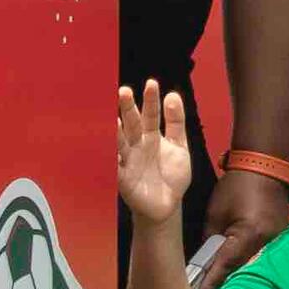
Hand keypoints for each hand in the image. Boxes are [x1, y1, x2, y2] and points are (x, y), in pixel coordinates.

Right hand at [116, 85, 198, 228]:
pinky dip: (111, 156)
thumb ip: (176, 123)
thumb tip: (173, 95)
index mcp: (151, 136)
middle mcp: (137, 144)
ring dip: (117, 131)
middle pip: (132, 124)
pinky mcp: (123, 177)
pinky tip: (108, 147)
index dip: (151, 101)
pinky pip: (115, 165)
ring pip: (121, 142)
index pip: (151, 115)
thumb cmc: (171, 175)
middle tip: (125, 92)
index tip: (151, 83)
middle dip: (128, 109)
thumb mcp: (180, 147)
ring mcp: (129, 160)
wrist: (167, 205)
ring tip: (114, 118)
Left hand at [202, 164, 288, 275]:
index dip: (210, 286)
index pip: (225, 267)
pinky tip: (237, 275)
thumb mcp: (215, 214)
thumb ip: (211, 241)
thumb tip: (203, 263)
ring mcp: (278, 241)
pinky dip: (248, 266)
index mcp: (250, 235)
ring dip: (237, 278)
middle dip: (225, 288)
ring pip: (253, 267)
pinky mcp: (280, 239)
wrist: (265, 166)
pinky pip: (262, 258)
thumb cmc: (236, 186)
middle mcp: (268, 243)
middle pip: (242, 273)